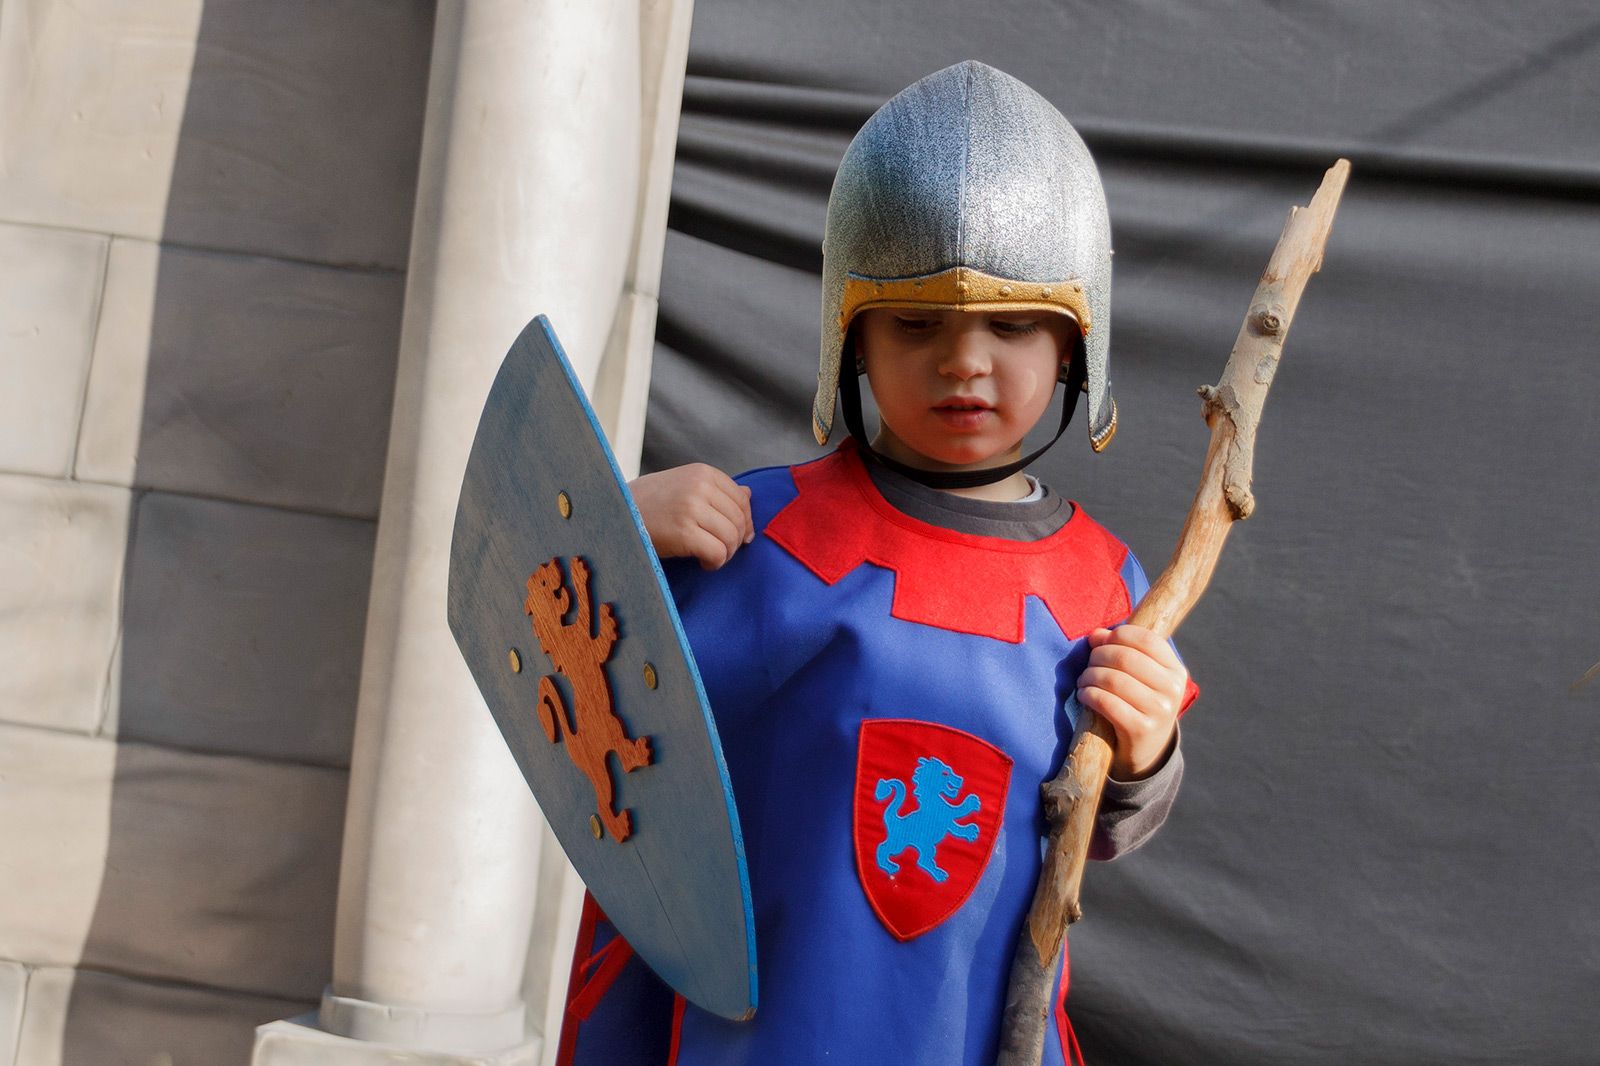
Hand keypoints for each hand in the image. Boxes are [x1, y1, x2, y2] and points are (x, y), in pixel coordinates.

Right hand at [629, 464, 754, 570]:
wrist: (612, 513)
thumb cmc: (646, 503)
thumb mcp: (681, 485)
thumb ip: (714, 490)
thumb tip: (749, 494)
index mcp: (701, 472)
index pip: (742, 499)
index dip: (744, 522)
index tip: (737, 536)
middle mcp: (699, 487)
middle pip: (739, 520)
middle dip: (735, 541)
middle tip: (720, 551)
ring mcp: (691, 508)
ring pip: (731, 538)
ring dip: (725, 554)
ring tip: (708, 556)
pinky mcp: (683, 533)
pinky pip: (717, 553)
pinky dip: (714, 563)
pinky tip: (701, 563)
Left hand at [1075, 624, 1186, 780]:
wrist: (1146, 750)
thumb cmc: (1138, 704)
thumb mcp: (1138, 677)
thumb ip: (1120, 650)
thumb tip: (1096, 634)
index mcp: (1175, 670)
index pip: (1145, 639)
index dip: (1117, 635)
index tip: (1099, 642)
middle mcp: (1172, 689)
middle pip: (1125, 657)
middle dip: (1097, 657)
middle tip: (1088, 665)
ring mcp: (1160, 710)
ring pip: (1113, 679)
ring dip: (1088, 677)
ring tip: (1083, 682)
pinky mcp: (1142, 729)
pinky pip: (1106, 702)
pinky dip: (1088, 695)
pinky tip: (1084, 695)